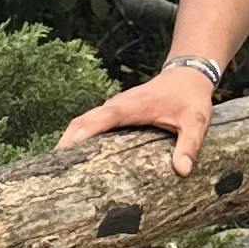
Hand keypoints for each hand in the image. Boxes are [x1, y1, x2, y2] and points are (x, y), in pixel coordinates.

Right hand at [59, 63, 217, 178]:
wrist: (187, 75)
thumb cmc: (191, 99)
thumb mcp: (197, 122)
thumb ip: (190, 145)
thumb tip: (182, 170)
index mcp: (133, 107)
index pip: (102, 119)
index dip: (83, 133)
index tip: (65, 151)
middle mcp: (117, 106)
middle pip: (82, 122)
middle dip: (65, 144)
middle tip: (51, 172)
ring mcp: (113, 109)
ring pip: (82, 122)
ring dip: (68, 141)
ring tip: (55, 170)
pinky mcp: (113, 113)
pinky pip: (89, 124)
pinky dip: (77, 138)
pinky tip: (73, 159)